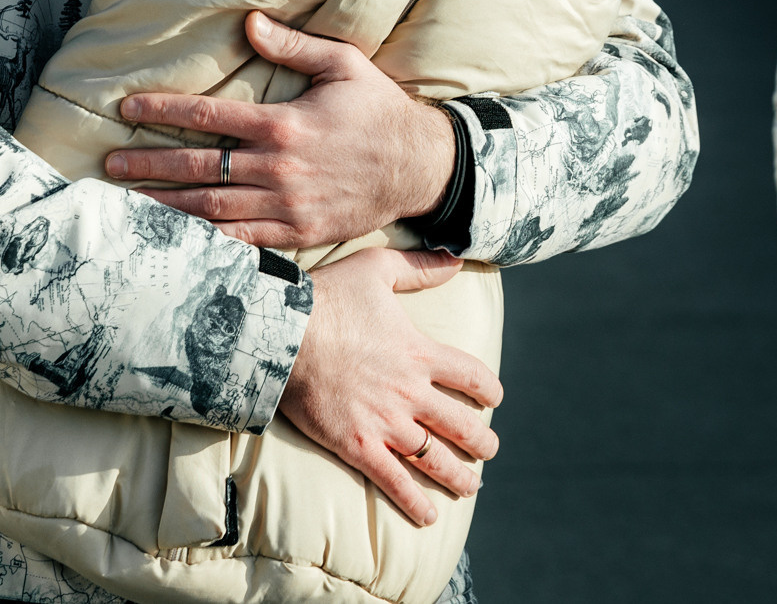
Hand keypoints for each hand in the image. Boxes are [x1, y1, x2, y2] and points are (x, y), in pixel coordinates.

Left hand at [106, 12, 456, 247]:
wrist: (420, 167)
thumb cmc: (380, 111)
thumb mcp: (344, 65)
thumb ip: (294, 45)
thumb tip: (248, 23)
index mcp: (284, 124)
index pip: (209, 117)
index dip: (163, 110)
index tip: (126, 109)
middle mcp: (279, 168)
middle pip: (199, 167)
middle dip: (150, 165)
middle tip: (109, 165)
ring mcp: (287, 206)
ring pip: (212, 209)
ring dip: (166, 207)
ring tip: (127, 206)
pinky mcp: (298, 234)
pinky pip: (242, 242)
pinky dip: (206, 243)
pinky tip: (177, 242)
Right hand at [279, 247, 502, 524]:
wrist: (282, 334)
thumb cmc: (327, 297)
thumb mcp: (377, 267)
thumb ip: (419, 266)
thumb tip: (454, 259)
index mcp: (420, 352)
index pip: (471, 375)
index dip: (488, 389)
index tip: (494, 398)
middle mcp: (410, 391)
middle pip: (461, 424)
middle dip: (481, 441)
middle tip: (489, 450)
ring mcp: (385, 422)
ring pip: (434, 457)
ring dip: (458, 475)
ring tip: (471, 486)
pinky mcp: (356, 445)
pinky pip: (393, 480)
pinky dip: (414, 501)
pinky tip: (429, 516)